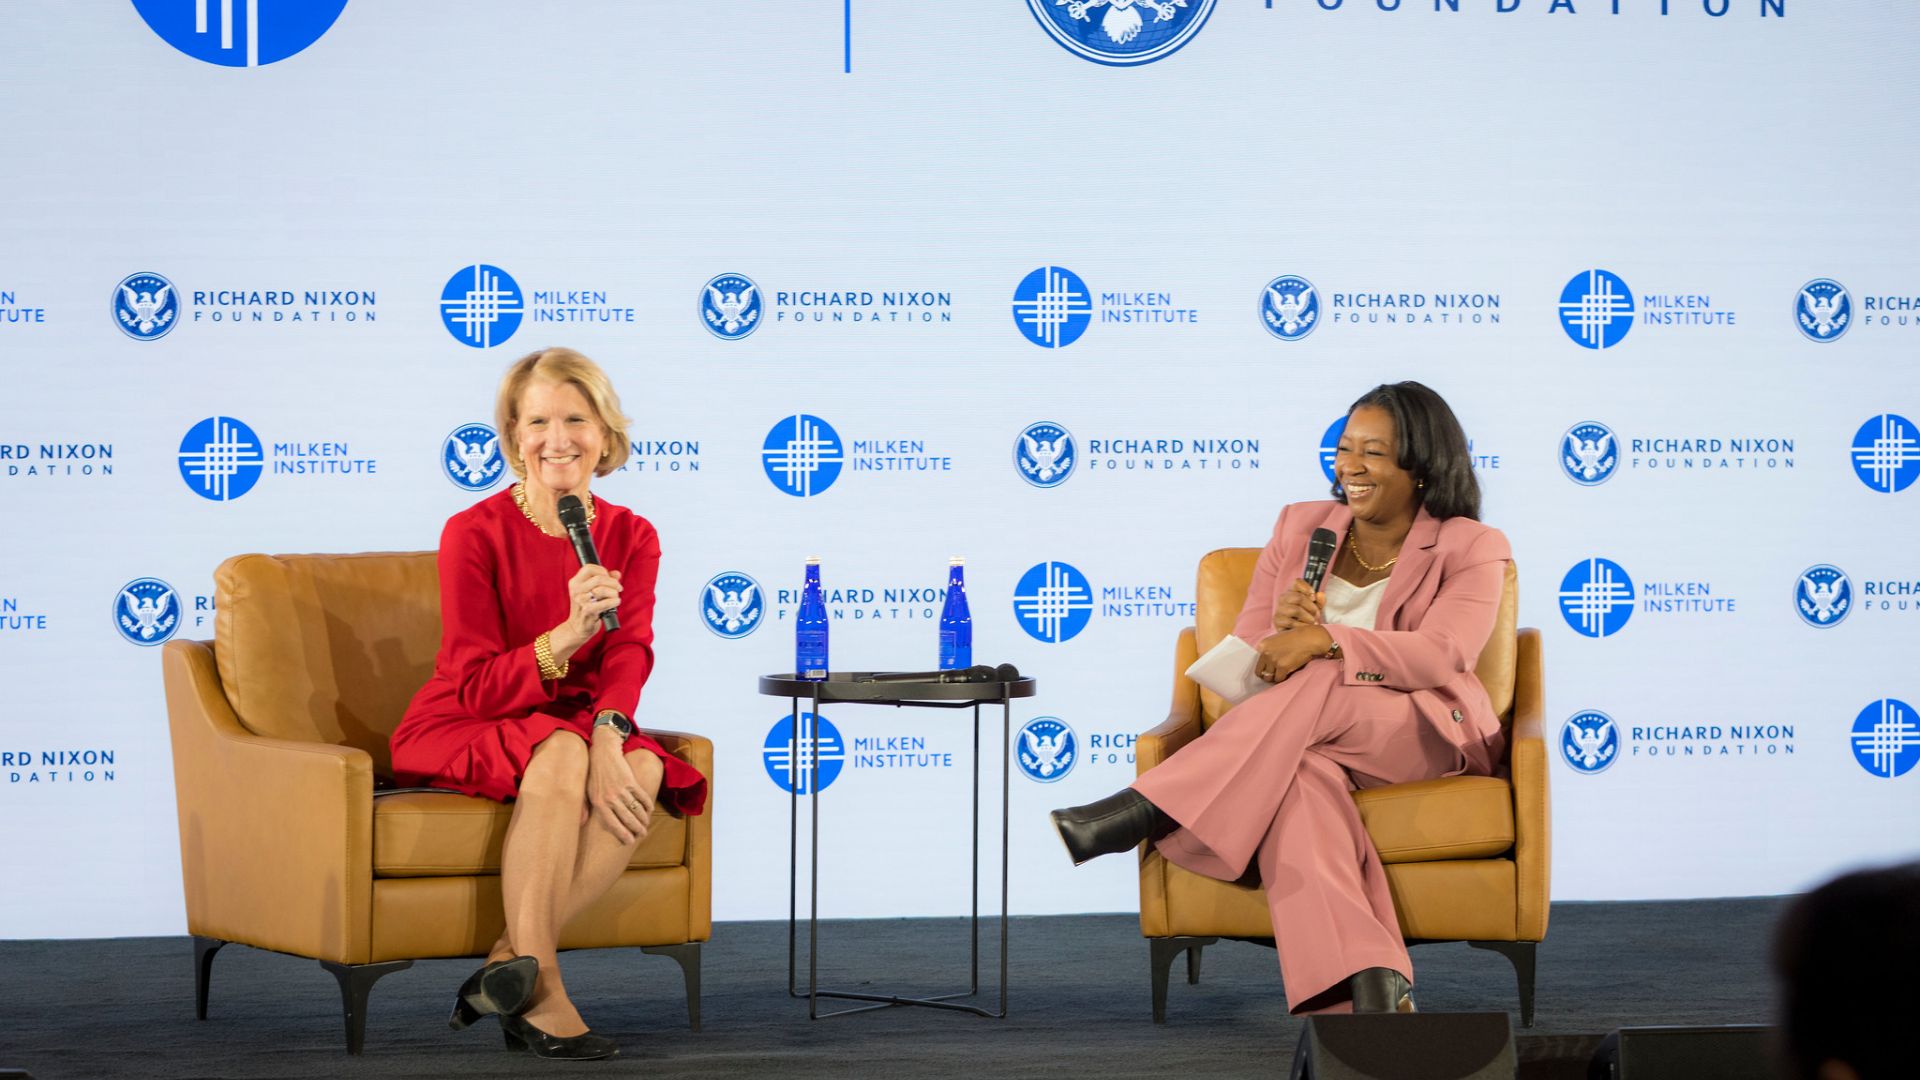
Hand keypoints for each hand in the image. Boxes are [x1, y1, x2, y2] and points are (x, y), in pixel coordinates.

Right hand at [552, 565, 622, 660]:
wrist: (577, 627)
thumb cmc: (587, 607)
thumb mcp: (591, 591)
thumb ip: (605, 580)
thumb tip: (617, 573)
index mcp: (575, 582)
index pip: (589, 568)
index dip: (602, 570)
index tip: (608, 577)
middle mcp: (576, 590)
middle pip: (599, 578)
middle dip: (613, 582)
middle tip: (619, 588)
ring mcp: (581, 601)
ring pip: (603, 590)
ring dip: (614, 593)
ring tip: (616, 597)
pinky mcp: (588, 611)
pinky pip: (605, 603)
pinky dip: (614, 601)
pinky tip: (616, 602)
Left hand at [585, 729, 652, 845]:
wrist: (602, 752)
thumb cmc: (592, 773)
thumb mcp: (584, 791)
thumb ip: (583, 807)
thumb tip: (581, 823)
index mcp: (598, 803)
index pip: (612, 823)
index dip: (622, 834)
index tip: (630, 841)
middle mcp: (610, 798)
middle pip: (627, 818)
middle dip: (637, 829)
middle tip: (642, 835)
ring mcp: (621, 789)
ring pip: (636, 809)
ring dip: (643, 818)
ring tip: (646, 824)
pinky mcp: (630, 781)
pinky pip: (641, 796)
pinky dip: (647, 804)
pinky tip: (649, 809)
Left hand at [1253, 626, 1331, 683]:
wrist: (1309, 639)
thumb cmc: (1296, 638)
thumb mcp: (1277, 639)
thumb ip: (1270, 650)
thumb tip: (1267, 663)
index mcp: (1263, 645)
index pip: (1257, 663)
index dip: (1263, 668)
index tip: (1268, 670)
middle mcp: (1266, 653)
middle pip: (1260, 672)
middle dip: (1267, 675)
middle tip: (1274, 675)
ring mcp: (1273, 660)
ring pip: (1269, 677)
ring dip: (1275, 677)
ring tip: (1281, 674)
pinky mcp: (1282, 667)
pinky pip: (1279, 679)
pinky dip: (1283, 678)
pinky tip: (1287, 674)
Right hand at [1271, 578, 1324, 632]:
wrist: (1297, 633)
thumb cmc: (1307, 617)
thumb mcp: (1315, 608)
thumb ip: (1320, 601)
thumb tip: (1320, 594)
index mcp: (1292, 591)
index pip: (1297, 582)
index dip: (1307, 588)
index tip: (1314, 598)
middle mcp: (1283, 598)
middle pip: (1299, 597)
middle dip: (1311, 607)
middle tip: (1317, 615)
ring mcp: (1279, 609)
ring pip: (1295, 610)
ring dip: (1308, 617)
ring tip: (1313, 622)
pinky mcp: (1277, 621)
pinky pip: (1291, 622)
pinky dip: (1302, 626)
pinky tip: (1306, 628)